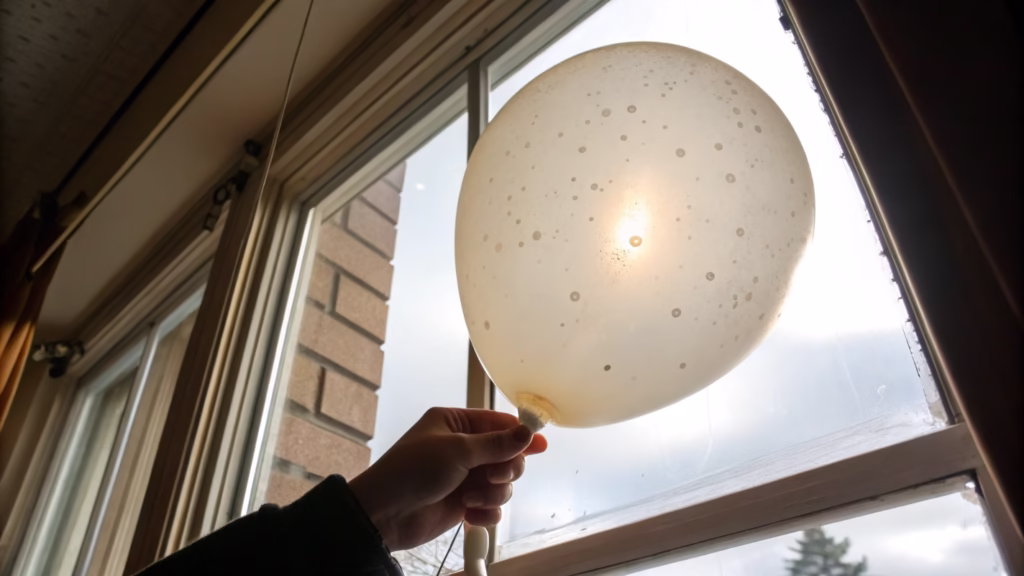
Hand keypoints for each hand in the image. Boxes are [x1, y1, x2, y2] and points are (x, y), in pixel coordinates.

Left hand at [348, 407, 546, 550]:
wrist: (384, 514)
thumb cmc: (411, 471)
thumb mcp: (456, 451)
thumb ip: (496, 444)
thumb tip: (528, 433)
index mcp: (456, 424)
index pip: (498, 423)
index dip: (520, 434)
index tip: (540, 445)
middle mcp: (462, 448)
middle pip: (507, 455)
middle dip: (505, 469)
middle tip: (492, 475)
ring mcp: (464, 476)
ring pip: (502, 483)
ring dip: (493, 493)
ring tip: (471, 498)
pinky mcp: (464, 503)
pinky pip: (493, 506)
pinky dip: (486, 512)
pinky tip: (469, 514)